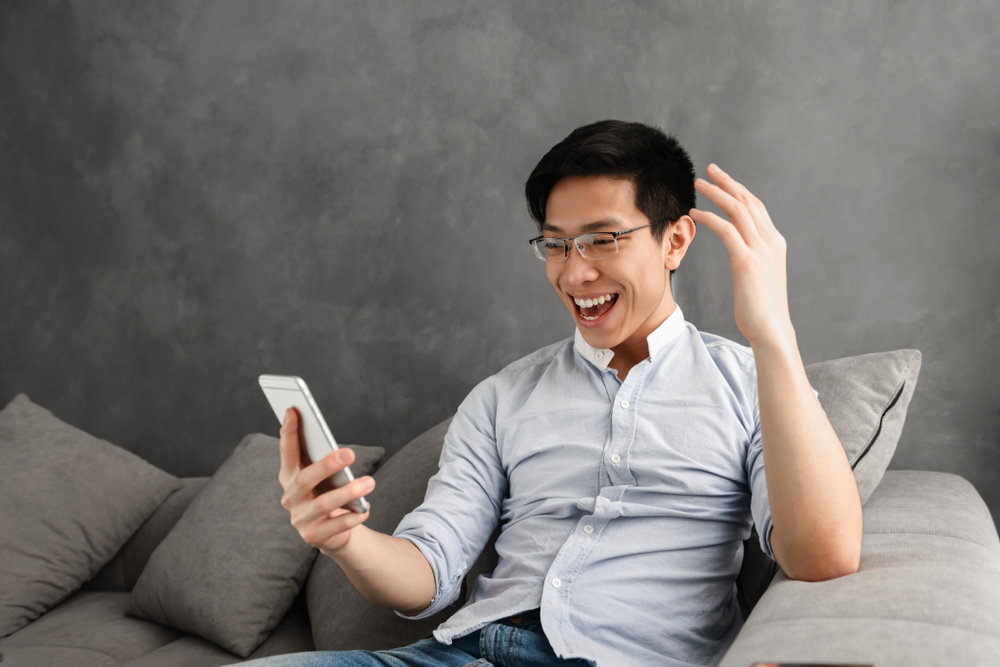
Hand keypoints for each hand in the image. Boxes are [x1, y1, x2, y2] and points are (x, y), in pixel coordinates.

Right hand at [277, 407, 373, 554]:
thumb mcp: (324, 476)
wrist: (332, 532)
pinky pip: (336, 527)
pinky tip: (365, 509)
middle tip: (350, 453)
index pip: (286, 453)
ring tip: (370, 482)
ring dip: (348, 492)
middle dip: (326, 465)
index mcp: (289, 477)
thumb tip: (331, 440)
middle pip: (304, 479)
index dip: (288, 433)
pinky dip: (352, 517)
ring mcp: (300, 519)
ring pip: (323, 504)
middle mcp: (290, 498)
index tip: (292, 410)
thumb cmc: (328, 492)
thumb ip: (321, 458)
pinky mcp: (313, 537)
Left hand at [689, 164, 794, 349]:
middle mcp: (770, 241)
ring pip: (738, 210)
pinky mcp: (747, 262)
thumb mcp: (759, 277)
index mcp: (775, 243)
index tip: (722, 179)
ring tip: (698, 184)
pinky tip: (695, 214)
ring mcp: (761, 250)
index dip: (738, 190)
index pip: (756, 207)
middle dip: (728, 182)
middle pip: (748, 201)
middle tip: (709, 169)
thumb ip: (753, 259)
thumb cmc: (761, 309)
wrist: (772, 330)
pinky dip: (710, 218)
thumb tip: (742, 254)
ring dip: (717, 193)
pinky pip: (727, 230)